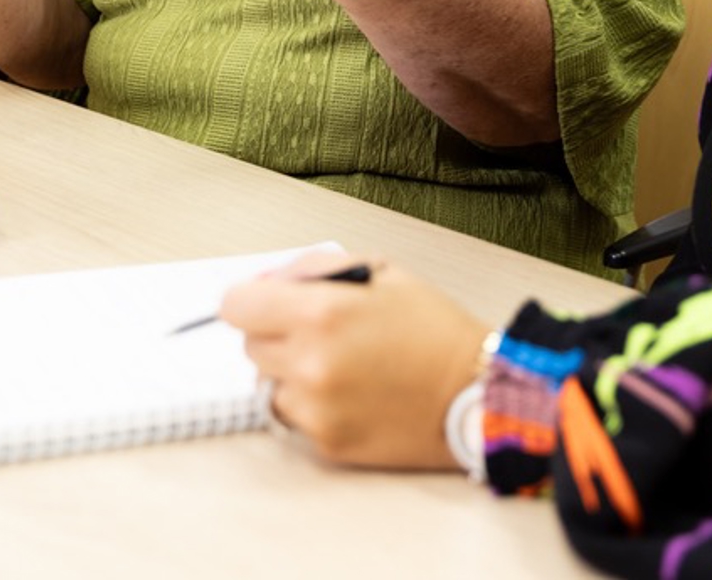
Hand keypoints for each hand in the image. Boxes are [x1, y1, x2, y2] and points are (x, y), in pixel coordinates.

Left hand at [219, 252, 490, 469]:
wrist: (475, 392)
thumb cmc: (434, 328)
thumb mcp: (380, 271)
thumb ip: (315, 268)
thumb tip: (268, 282)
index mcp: (320, 313)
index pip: (236, 306)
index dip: (250, 301)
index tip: (264, 304)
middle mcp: (310, 362)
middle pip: (250, 346)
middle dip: (277, 334)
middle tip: (320, 332)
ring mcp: (316, 408)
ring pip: (269, 383)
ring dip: (292, 372)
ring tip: (343, 364)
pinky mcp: (327, 442)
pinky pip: (296, 416)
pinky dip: (314, 404)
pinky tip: (353, 392)